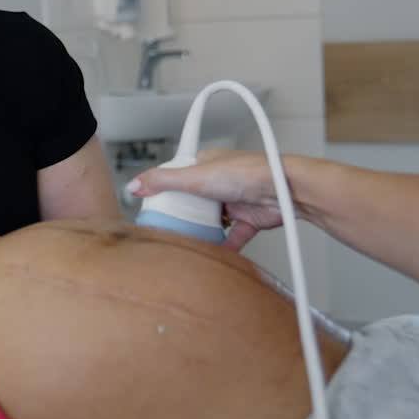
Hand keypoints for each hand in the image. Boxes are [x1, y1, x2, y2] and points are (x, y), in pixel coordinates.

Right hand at [129, 149, 302, 250]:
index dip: (162, 191)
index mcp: (205, 164)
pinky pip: (232, 237)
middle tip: (167, 230)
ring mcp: (233, 201)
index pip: (176, 177)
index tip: (149, 207)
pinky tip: (214, 254)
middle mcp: (218, 181)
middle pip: (192, 202)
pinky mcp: (248, 219)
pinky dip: (224, 246)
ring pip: (211, 220)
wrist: (284, 189)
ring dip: (202, 231)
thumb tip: (134, 186)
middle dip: (181, 216)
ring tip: (186, 243)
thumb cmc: (247, 173)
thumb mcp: (195, 176)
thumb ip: (163, 181)